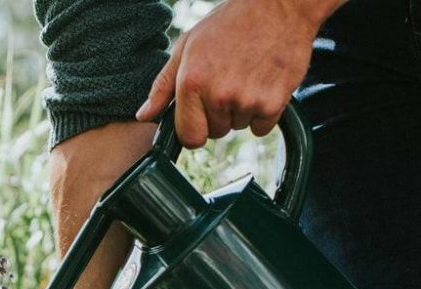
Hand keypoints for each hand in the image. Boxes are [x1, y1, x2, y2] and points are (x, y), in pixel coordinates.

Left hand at [136, 0, 338, 146]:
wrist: (280, 4)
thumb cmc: (231, 23)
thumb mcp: (188, 46)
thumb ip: (163, 86)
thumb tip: (144, 115)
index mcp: (192, 83)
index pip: (189, 137)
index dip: (195, 129)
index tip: (202, 116)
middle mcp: (218, 94)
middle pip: (215, 133)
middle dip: (220, 115)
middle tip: (229, 82)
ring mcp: (247, 99)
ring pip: (239, 126)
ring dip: (242, 110)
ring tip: (247, 76)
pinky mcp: (273, 102)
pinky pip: (262, 127)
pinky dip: (264, 112)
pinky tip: (263, 83)